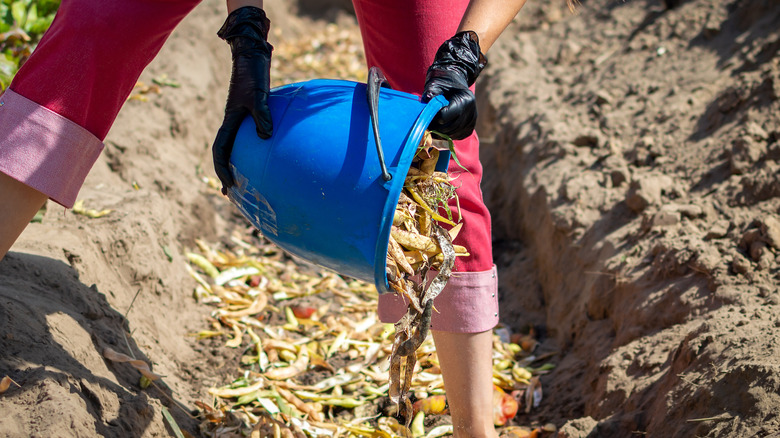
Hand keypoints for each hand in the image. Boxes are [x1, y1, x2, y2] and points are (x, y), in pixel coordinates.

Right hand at [212, 6, 272, 193]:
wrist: (252, 55)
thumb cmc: (253, 74)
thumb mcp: (258, 95)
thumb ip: (262, 115)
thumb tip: (266, 137)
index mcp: (230, 120)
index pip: (220, 150)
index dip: (222, 169)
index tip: (230, 186)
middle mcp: (234, 122)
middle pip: (226, 153)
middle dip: (227, 173)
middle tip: (232, 193)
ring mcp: (243, 118)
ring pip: (237, 146)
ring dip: (239, 163)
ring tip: (246, 180)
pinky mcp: (253, 113)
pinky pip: (251, 136)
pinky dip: (255, 148)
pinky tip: (268, 153)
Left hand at [421, 31, 486, 139]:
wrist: (454, 81)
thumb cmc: (443, 82)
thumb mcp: (435, 84)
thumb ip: (431, 93)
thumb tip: (426, 101)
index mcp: (465, 100)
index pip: (444, 117)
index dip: (432, 118)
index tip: (426, 114)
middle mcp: (471, 112)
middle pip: (448, 129)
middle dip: (435, 127)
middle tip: (426, 122)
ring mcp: (472, 122)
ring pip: (451, 135)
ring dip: (440, 132)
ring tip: (433, 123)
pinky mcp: (469, 128)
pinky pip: (456, 137)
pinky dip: (447, 134)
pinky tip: (442, 125)